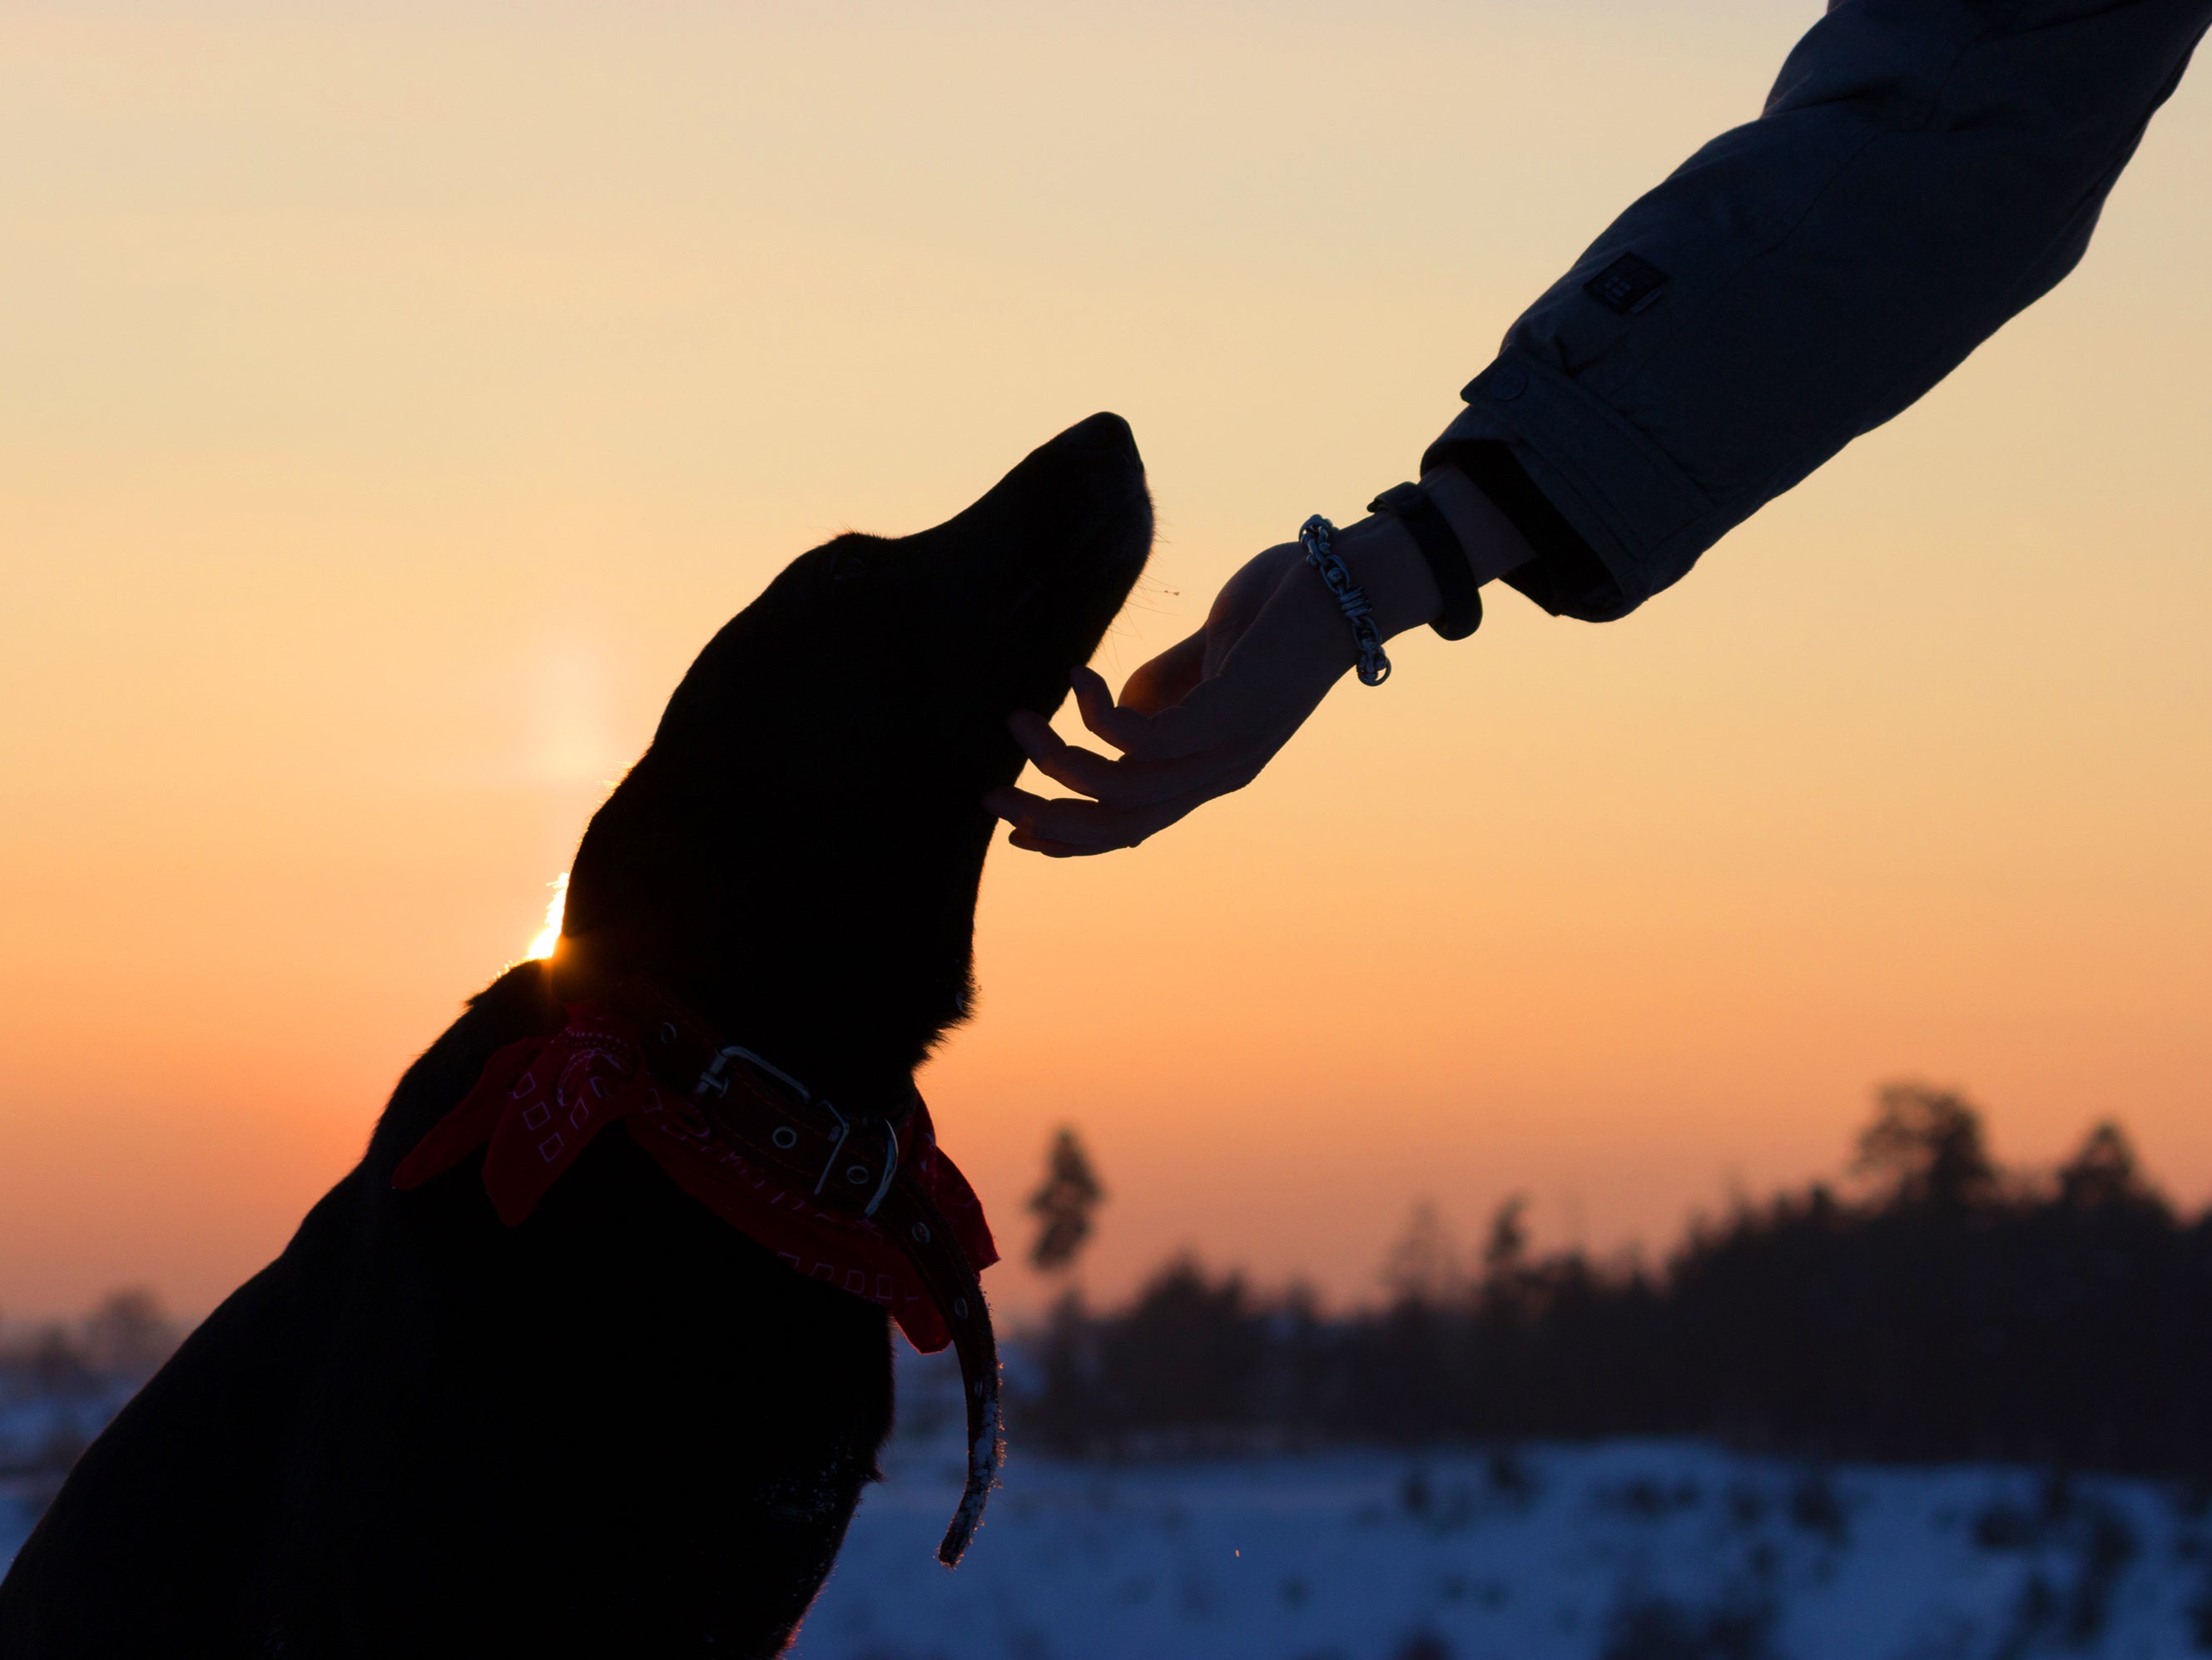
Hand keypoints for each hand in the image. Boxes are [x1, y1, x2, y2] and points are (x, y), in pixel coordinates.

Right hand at [982, 516, 1437, 855]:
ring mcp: (1231, 746)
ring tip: (1017, 718)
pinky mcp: (1234, 710)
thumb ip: (1158, 688)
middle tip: (989, 794)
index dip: (1070, 840)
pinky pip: (1146, 738)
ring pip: (1124, 792)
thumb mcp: (1206, 655)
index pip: (1134, 828)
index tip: (1014, 833)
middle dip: (1048, 820)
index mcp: (1212, 768)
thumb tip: (1106, 711)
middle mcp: (1221, 773)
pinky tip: (1078, 676)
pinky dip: (1098, 715)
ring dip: (1058, 762)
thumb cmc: (1283, 608)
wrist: (1355, 580)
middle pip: (1120, 828)